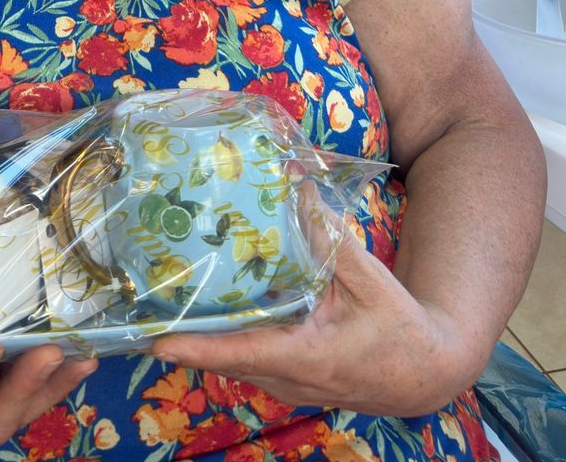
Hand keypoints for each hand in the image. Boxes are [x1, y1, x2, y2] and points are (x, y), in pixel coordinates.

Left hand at [152, 227, 479, 418]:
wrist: (427, 372)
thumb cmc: (400, 328)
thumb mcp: (369, 279)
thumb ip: (331, 235)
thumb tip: (297, 182)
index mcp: (306, 357)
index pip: (239, 353)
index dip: (195, 347)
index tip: (154, 340)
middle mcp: (288, 378)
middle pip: (222, 358)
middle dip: (181, 336)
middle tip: (138, 309)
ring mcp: (287, 383)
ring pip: (231, 361)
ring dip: (199, 338)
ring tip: (159, 304)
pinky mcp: (289, 377)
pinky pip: (246, 359)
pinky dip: (222, 338)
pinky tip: (207, 308)